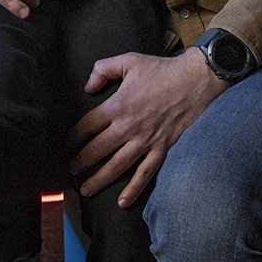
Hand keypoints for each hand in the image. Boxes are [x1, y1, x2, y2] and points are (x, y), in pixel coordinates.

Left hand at [69, 50, 224, 207]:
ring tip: (85, 189)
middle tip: (70, 171)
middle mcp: (128, 127)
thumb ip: (102, 69)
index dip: (73, 137)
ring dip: (99, 180)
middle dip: (80, 163)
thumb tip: (87, 88)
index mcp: (118, 105)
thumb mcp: (128, 60)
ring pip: (117, 166)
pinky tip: (122, 201)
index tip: (67, 145)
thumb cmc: (161, 70)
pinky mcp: (162, 148)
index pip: (87, 126)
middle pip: (97, 150)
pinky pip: (145, 173)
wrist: (194, 80)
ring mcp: (145, 141)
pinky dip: (134, 189)